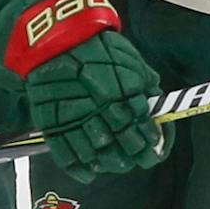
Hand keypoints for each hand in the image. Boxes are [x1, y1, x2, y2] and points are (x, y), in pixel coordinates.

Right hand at [0, 0, 167, 182]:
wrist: (52, 36)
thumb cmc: (95, 45)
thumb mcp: (129, 58)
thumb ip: (143, 83)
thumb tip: (157, 108)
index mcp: (124, 93)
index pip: (145, 131)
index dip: (153, 144)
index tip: (155, 148)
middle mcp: (102, 110)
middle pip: (125, 148)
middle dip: (134, 155)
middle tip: (138, 157)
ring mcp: (76, 118)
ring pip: (98, 155)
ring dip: (109, 162)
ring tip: (114, 162)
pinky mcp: (52, 123)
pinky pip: (67, 156)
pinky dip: (80, 169)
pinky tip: (90, 172)